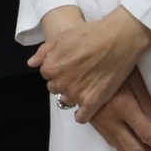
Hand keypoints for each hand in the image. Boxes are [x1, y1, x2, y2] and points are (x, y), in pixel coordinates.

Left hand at [28, 4, 150, 119]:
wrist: (118, 39)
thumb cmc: (90, 34)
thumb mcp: (61, 37)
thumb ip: (43, 52)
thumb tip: (31, 63)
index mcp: (51, 68)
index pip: (47, 75)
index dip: (58, 69)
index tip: (69, 65)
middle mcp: (61, 83)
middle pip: (56, 88)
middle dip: (64, 82)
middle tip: (79, 73)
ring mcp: (76, 94)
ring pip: (68, 101)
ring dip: (74, 95)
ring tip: (87, 84)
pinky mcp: (93, 102)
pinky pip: (81, 117)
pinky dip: (82, 114)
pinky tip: (88, 105)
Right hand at [88, 68, 150, 150]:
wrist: (82, 68)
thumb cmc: (113, 67)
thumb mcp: (134, 79)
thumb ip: (147, 102)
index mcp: (124, 107)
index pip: (148, 135)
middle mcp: (111, 120)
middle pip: (135, 149)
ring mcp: (101, 125)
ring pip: (123, 150)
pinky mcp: (95, 125)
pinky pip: (113, 144)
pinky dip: (127, 148)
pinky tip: (135, 143)